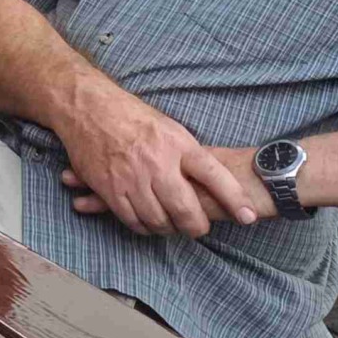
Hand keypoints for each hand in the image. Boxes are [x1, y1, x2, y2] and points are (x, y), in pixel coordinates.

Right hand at [55, 93, 257, 236]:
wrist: (88, 108)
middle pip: (186, 209)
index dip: (234, 199)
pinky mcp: (109, 189)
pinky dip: (144, 227)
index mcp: (177, 144)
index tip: (248, 216)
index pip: (214, 175)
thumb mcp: (169, 128)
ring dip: (169, 229)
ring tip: (172, 226)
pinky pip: (132, 220)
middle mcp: (157, 163)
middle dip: (197, 226)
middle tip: (199, 228)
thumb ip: (189, 154)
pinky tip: (148, 222)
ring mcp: (131, 178)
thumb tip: (211, 181)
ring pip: (159, 220)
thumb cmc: (132, 116)